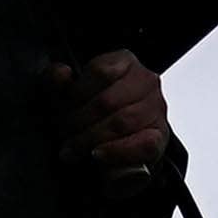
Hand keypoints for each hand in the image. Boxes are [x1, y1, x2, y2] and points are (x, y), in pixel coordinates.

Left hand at [47, 49, 170, 192]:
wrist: (109, 138)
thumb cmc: (88, 111)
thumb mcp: (67, 93)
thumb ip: (57, 80)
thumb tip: (62, 73)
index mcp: (125, 62)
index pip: (100, 71)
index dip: (76, 93)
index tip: (61, 110)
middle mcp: (146, 82)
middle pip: (108, 101)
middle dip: (79, 122)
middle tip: (63, 136)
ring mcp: (156, 108)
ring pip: (122, 122)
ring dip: (91, 139)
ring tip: (73, 149)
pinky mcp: (160, 136)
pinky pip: (144, 144)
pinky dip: (117, 152)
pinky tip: (98, 154)